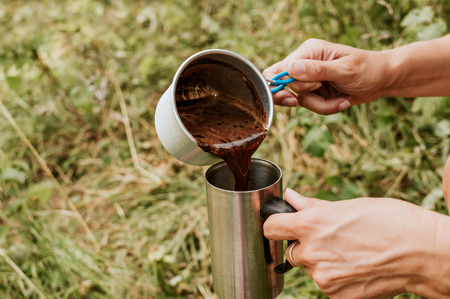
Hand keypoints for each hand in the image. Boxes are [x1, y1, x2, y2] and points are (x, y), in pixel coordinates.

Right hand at [263, 39, 391, 113]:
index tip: (292, 98)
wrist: (383, 80)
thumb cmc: (368, 69)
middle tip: (317, 97)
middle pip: (284, 86)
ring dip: (320, 105)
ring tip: (342, 100)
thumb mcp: (344, 70)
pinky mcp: (315, 92)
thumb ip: (316, 70)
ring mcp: (309, 79)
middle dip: (304, 96)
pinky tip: (343, 101)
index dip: (281, 85)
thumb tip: (290, 68)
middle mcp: (305, 64)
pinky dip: (326, 108)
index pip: (279, 69)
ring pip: (299, 100)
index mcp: (309, 51)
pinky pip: (311, 106)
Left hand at [263, 188, 447, 297]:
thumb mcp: (347, 205)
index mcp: (310, 225)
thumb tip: (291, 198)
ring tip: (349, 253)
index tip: (283, 226)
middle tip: (330, 239)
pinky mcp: (336, 296)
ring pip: (310, 269)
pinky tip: (355, 267)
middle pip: (291, 251)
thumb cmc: (389, 221)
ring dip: (322, 263)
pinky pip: (326, 285)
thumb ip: (312, 206)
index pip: (271, 228)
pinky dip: (336, 278)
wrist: (421, 252)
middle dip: (305, 245)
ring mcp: (323, 278)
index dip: (276, 225)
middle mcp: (311, 252)